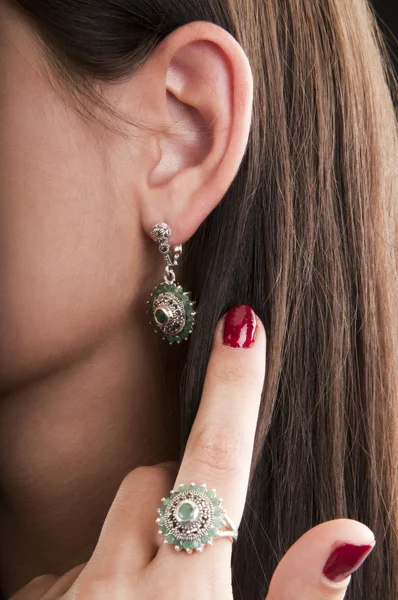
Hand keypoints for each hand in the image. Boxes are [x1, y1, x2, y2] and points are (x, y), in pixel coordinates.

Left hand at [10, 306, 374, 599]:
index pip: (217, 462)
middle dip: (180, 499)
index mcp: (182, 595)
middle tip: (196, 557)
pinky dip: (95, 583)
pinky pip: (68, 569)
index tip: (243, 323)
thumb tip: (344, 535)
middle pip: (151, 483)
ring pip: (109, 528)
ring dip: (135, 548)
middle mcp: (111, 585)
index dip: (236, 388)